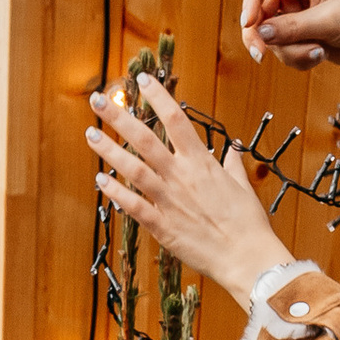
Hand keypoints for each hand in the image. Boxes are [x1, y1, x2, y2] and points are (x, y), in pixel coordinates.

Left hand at [87, 77, 285, 309]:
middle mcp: (182, 176)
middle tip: (98, 100)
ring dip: (109, 150)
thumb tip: (233, 151)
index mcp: (202, 162)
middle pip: (145, 138)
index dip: (158, 97)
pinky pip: (134, 206)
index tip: (142, 80)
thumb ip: (232, 167)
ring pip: (133, 169)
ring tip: (91, 134)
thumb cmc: (249, 224)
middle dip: (119, 117)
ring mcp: (170, 200)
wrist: (248, 258)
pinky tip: (100, 180)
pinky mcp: (163, 227)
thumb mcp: (243, 188)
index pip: (176, 119)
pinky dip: (116, 193)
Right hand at [239, 0, 339, 110]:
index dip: (251, 1)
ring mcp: (290, 13)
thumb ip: (293, 28)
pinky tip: (319, 54)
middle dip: (262, 36)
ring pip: (269, 36)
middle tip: (261, 56)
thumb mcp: (328, 21)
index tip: (248, 24)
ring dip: (291, 51)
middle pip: (257, 12)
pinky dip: (298, 58)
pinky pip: (281, 50)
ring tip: (318, 51)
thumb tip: (262, 34)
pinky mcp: (293, 34)